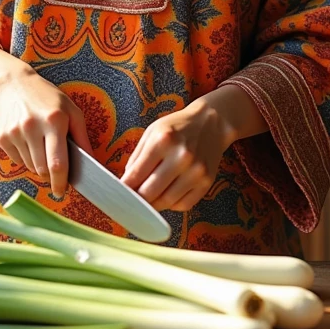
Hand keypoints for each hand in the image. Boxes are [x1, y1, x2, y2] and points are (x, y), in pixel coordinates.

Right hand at [0, 66, 93, 198]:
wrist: (13, 85)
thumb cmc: (48, 98)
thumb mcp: (72, 111)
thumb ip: (82, 138)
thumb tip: (90, 162)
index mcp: (53, 121)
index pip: (57, 163)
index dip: (60, 182)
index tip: (62, 192)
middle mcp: (31, 127)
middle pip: (42, 169)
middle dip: (51, 175)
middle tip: (56, 166)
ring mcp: (14, 133)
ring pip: (30, 167)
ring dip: (39, 164)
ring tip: (42, 144)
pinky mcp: (2, 138)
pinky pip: (17, 160)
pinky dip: (26, 157)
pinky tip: (28, 140)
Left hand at [120, 96, 232, 212]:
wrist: (211, 123)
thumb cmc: (177, 127)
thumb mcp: (152, 133)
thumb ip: (137, 158)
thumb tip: (126, 184)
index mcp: (163, 141)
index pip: (136, 175)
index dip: (125, 188)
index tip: (118, 195)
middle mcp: (181, 157)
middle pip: (150, 193)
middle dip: (138, 199)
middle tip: (132, 199)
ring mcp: (196, 171)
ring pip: (166, 202)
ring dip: (154, 204)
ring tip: (149, 197)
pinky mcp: (207, 183)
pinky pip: (183, 205)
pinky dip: (172, 204)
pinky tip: (167, 194)